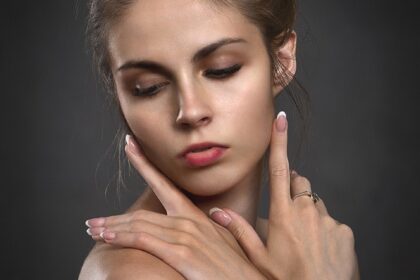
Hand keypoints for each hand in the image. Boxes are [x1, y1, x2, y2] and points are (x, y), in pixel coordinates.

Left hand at [85, 135, 265, 279]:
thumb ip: (223, 222)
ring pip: (138, 225)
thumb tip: (215, 211)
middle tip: (92, 220)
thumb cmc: (241, 266)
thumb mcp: (231, 239)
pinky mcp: (182, 253)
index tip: (130, 146)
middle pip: (142, 214)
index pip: (165, 184)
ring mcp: (185, 236)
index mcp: (197, 216)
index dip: (144, 163)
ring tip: (92, 229)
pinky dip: (121, 236)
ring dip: (111, 227)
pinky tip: (105, 237)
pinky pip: (144, 240)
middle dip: (114, 217)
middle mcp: (189, 221)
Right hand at [208, 112, 359, 279]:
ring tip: (302, 239)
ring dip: (307, 212)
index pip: (280, 169)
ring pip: (314, 204)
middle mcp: (306, 210)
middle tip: (286, 214)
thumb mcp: (259, 257)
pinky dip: (323, 229)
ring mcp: (328, 219)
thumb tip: (217, 212)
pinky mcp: (344, 230)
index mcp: (283, 214)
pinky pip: (331, 221)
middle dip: (293, 188)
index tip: (281, 120)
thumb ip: (239, 230)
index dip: (279, 142)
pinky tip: (318, 248)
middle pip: (300, 182)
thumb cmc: (288, 279)